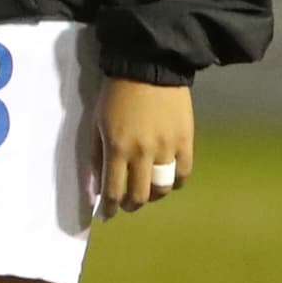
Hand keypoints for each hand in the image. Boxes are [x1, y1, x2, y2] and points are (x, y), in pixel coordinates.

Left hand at [91, 78, 194, 216]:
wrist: (149, 68)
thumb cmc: (116, 94)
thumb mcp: (96, 124)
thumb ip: (95, 156)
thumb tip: (96, 185)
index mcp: (117, 149)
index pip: (114, 191)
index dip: (110, 208)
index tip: (107, 214)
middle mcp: (143, 153)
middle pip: (141, 195)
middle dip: (132, 205)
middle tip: (128, 204)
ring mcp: (167, 148)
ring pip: (163, 187)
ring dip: (154, 196)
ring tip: (149, 192)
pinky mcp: (186, 140)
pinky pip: (184, 171)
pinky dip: (176, 182)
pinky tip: (170, 180)